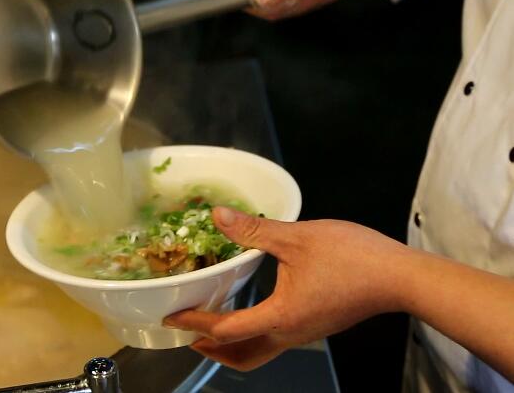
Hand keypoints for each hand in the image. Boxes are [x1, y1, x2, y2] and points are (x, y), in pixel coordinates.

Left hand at [164, 207, 411, 370]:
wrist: (400, 276)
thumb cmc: (352, 258)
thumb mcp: (296, 237)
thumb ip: (254, 230)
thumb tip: (218, 216)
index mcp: (280, 317)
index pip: (227, 328)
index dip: (195, 322)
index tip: (172, 316)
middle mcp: (290, 333)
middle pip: (243, 356)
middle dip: (212, 350)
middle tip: (188, 334)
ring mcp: (305, 332)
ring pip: (260, 350)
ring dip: (232, 344)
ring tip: (211, 326)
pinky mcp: (316, 324)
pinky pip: (275, 338)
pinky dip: (252, 333)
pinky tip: (250, 307)